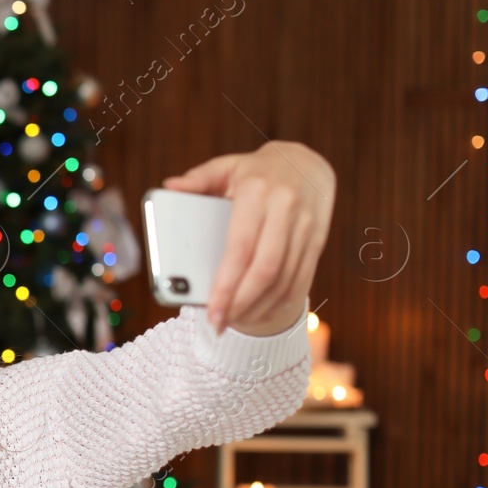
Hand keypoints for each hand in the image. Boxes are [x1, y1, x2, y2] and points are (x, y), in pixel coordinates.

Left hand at [162, 140, 335, 335]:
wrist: (308, 162)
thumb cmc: (257, 170)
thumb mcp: (226, 166)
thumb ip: (197, 179)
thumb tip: (169, 187)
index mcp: (257, 192)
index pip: (240, 249)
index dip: (226, 286)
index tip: (211, 312)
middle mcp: (285, 208)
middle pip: (264, 271)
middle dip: (241, 304)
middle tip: (219, 324)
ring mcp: (306, 225)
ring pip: (285, 279)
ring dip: (259, 308)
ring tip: (235, 320)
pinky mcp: (318, 239)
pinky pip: (302, 278)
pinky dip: (281, 301)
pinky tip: (262, 312)